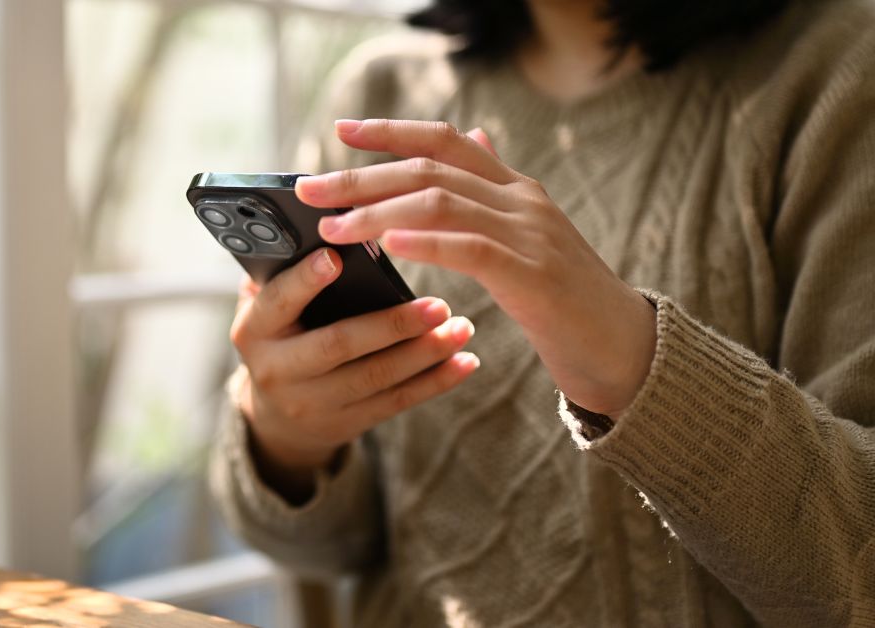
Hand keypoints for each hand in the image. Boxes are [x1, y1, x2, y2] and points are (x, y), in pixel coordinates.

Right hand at [229, 247, 476, 499]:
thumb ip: (282, 272)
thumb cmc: (281, 336)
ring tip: (461, 327)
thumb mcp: (266, 308)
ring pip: (376, 377)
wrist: (278, 417)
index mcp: (253, 330)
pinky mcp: (346, 423)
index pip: (278, 302)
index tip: (336, 257)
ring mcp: (313, 402)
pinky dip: (435, 382)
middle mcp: (278, 370)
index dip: (305, 281)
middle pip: (339, 344)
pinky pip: (396, 402)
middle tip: (438, 304)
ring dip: (425, 353)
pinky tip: (465, 362)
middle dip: (392, 324)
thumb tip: (324, 222)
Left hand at [297, 119, 655, 417]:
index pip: (448, 140)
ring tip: (332, 225)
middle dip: (362, 176)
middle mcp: (522, 200)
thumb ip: (495, 189)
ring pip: (441, 201)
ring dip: (377, 211)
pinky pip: (471, 247)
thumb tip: (474, 135)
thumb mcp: (528, 234)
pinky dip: (426, 241)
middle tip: (309, 188)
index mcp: (516, 188)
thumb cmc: (564, 298)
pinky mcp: (533, 275)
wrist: (622, 346)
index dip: (393, 131)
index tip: (342, 131)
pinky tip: (388, 243)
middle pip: (430, 168)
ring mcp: (530, 233)